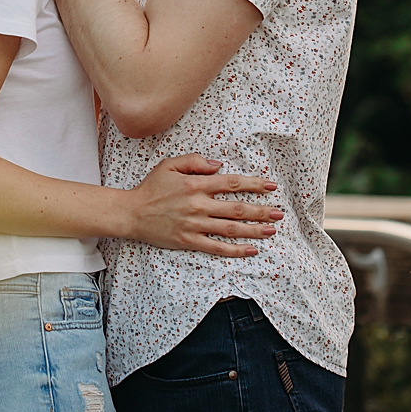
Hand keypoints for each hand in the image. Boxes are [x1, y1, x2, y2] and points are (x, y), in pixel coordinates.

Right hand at [122, 154, 284, 256]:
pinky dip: (235, 250)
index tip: (270, 187)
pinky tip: (251, 250)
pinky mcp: (189, 241)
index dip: (254, 185)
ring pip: (231, 229)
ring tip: (271, 230)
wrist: (131, 213)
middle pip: (237, 208)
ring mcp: (194, 225)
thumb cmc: (151, 188)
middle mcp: (198, 205)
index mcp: (196, 185)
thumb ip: (195, 161)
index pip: (231, 184)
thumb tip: (219, 165)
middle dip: (261, 210)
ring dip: (254, 230)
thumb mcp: (169, 164)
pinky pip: (216, 247)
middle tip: (279, 213)